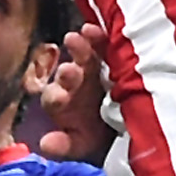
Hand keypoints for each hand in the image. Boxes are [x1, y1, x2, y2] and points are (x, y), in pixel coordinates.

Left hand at [30, 23, 118, 164]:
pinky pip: (100, 42)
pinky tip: (91, 29)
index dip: (56, 97)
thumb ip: (65, 145)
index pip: (54, 98)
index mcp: (65, 103)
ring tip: (75, 39)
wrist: (130, 122)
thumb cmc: (100, 133)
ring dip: (78, 48)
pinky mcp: (108, 53)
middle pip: (67, 74)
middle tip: (69, 71)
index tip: (60, 99)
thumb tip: (45, 145)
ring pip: (82, 55)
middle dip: (68, 73)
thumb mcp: (84, 143)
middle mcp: (74, 82)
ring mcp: (91, 65)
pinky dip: (95, 35)